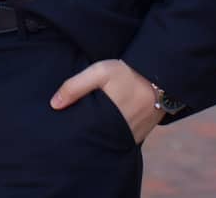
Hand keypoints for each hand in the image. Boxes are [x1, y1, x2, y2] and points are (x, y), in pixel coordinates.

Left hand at [50, 59, 165, 144]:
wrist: (161, 77)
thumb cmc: (128, 73)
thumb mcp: (100, 72)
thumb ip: (75, 86)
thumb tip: (54, 104)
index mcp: (106, 119)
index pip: (83, 134)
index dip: (71, 133)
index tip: (60, 129)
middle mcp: (119, 133)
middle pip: (94, 141)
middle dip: (82, 138)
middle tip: (69, 132)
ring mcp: (131, 138)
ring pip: (107, 142)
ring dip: (97, 138)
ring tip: (84, 132)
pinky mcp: (139, 137)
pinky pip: (120, 141)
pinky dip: (110, 137)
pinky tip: (101, 130)